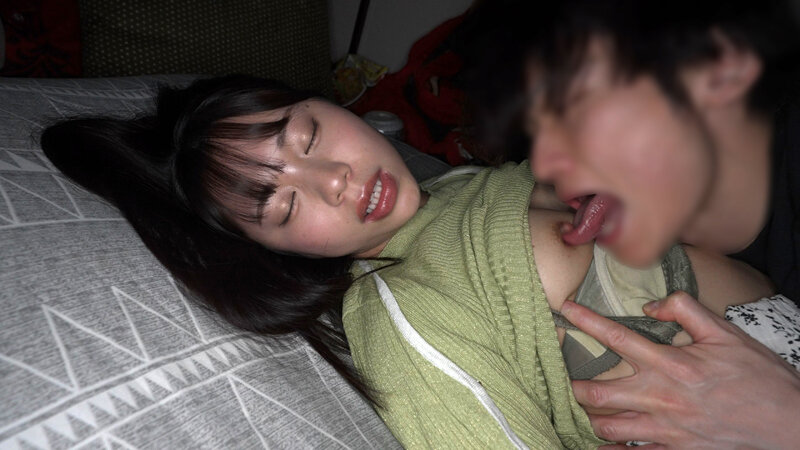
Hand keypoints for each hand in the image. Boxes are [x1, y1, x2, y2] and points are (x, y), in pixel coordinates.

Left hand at [561, 291, 799, 448]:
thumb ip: (684, 310)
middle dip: (574, 383)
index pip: (617, 338)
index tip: (564, 311)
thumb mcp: (725, 332)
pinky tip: (597, 446)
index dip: (586, 322)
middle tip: (560, 374)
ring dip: (590, 416)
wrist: (787, 422)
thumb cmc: (757, 375)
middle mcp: (661, 398)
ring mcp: (666, 429)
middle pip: (598, 393)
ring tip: (579, 406)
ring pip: (608, 428)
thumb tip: (649, 305)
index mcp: (671, 364)